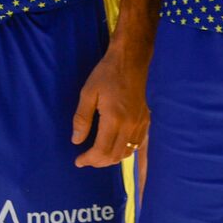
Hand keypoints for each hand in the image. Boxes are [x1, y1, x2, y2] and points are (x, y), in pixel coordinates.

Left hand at [71, 38, 148, 165]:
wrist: (130, 61)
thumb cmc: (106, 74)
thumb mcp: (88, 93)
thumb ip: (82, 119)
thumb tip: (76, 141)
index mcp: (114, 119)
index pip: (102, 150)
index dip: (89, 159)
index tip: (78, 161)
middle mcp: (130, 126)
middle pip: (115, 155)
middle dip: (98, 162)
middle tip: (85, 160)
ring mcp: (140, 124)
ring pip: (127, 152)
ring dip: (112, 159)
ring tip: (97, 156)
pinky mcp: (145, 120)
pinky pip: (137, 144)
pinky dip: (125, 151)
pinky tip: (115, 149)